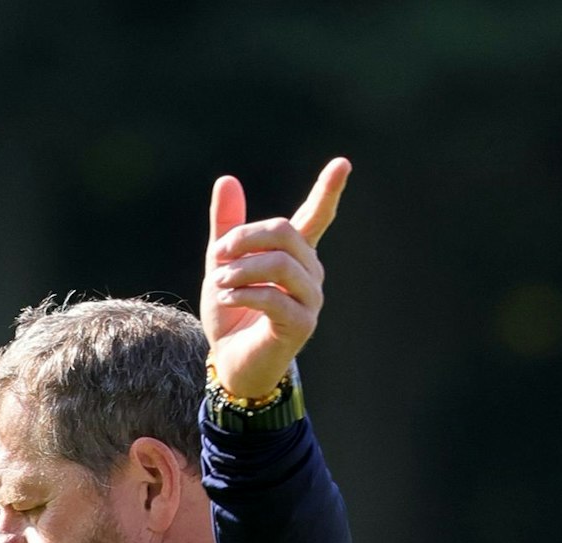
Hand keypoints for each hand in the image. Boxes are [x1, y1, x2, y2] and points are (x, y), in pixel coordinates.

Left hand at [200, 158, 351, 400]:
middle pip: (285, 232)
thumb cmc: (231, 312)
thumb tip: (228, 179)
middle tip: (218, 254)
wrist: (230, 360)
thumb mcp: (222, 263)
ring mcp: (310, 299)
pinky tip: (226, 298)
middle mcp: (310, 273)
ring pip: (281, 264)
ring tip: (218, 283)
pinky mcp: (302, 324)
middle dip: (246, 238)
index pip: (316, 217)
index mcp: (295, 254)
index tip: (343, 163)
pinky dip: (243, 293)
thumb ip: (226, 226)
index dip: (329, 191)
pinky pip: (274, 297)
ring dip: (241, 269)